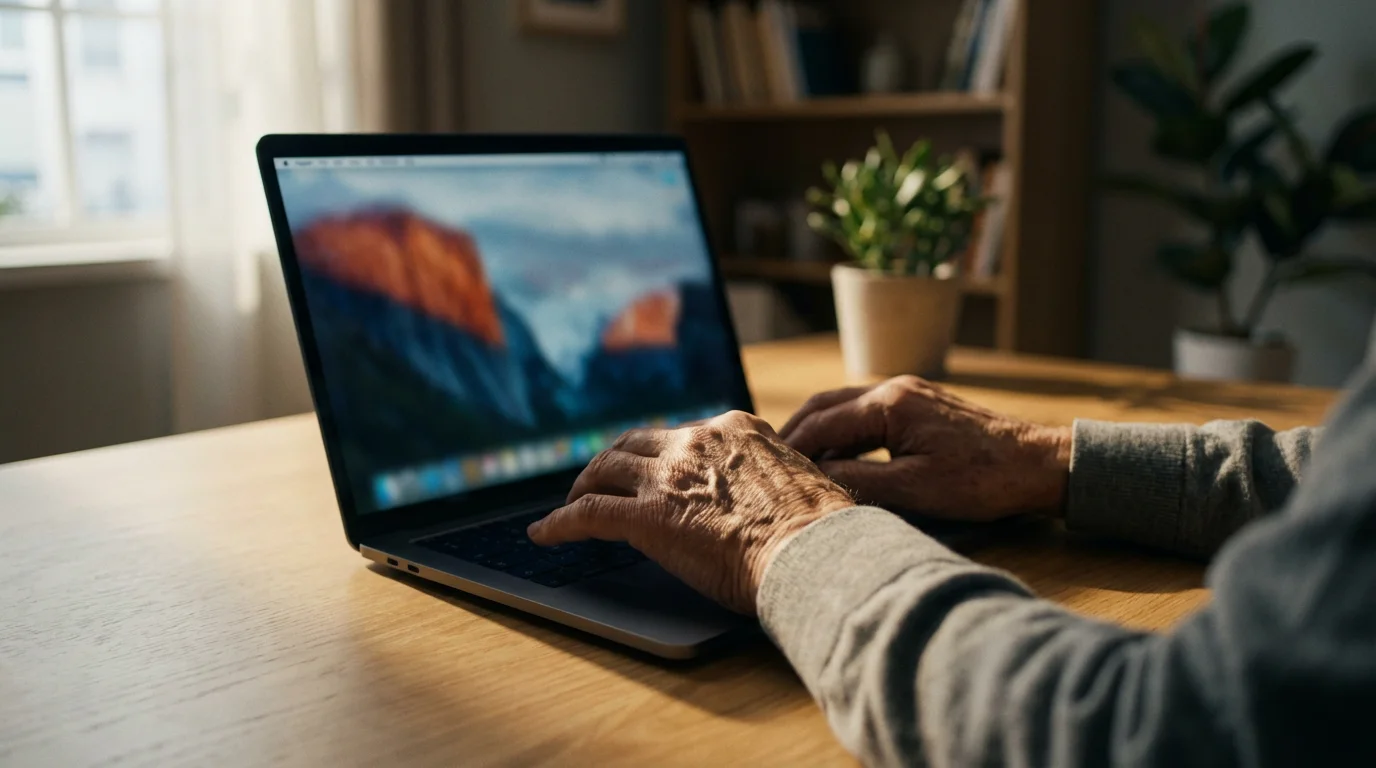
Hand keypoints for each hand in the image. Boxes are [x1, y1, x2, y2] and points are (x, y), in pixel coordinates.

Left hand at [527, 411, 854, 613]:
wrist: (815, 553)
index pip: (684, 434)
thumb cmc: (822, 534)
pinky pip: (588, 514)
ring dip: (582, 485)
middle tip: (598, 478)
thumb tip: (780, 501)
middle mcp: (698, 441)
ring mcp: (669, 477)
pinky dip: (559, 523)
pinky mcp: (646, 516)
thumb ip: (776, 480)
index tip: (655, 467)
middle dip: (612, 461)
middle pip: (636, 443)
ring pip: (605, 469)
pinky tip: (544, 534)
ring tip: (570, 502)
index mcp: (737, 429)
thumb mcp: (803, 484)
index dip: (662, 453)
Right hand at [779, 376, 1070, 521]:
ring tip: (794, 462)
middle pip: (824, 405)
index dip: (790, 449)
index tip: (766, 472)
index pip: (821, 424)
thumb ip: (860, 482)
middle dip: (793, 433)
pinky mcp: (919, 403)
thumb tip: (815, 482)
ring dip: (816, 431)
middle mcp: (894, 388)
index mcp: (889, 405)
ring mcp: (907, 392)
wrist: (1036, 464)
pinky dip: (841, 431)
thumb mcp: (915, 490)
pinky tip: (835, 456)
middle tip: (767, 463)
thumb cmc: (981, 480)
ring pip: (843, 405)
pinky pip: (865, 412)